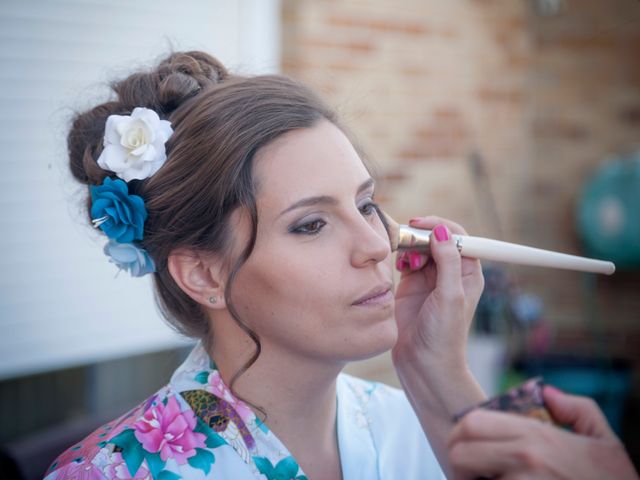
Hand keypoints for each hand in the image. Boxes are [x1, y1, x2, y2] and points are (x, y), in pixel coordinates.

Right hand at [392, 216, 483, 368]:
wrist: (423, 364)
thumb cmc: (444, 335)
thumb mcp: (450, 296)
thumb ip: (448, 262)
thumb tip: (441, 232)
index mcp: (468, 273)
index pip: (458, 237)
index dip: (440, 227)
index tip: (422, 224)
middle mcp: (450, 273)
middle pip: (436, 239)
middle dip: (421, 236)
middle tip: (407, 240)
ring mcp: (429, 279)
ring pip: (419, 248)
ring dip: (410, 247)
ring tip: (405, 262)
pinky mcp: (410, 286)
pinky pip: (405, 260)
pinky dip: (401, 258)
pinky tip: (399, 266)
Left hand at [448, 386, 639, 479]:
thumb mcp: (604, 439)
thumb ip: (576, 409)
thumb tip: (547, 393)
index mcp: (536, 435)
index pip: (470, 423)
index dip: (458, 434)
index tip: (464, 444)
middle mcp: (524, 458)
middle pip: (460, 453)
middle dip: (458, 462)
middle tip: (470, 470)